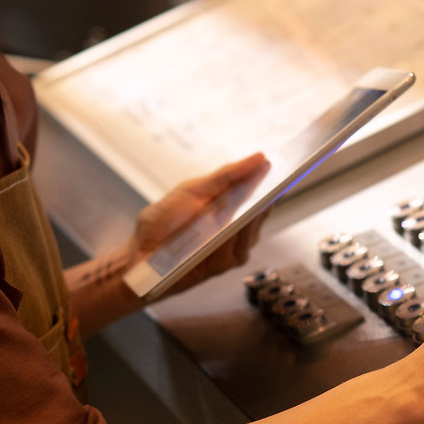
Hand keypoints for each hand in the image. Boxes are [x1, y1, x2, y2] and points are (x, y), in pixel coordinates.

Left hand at [130, 153, 270, 295]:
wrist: (140, 254)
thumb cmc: (164, 221)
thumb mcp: (193, 190)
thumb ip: (226, 176)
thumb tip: (258, 158)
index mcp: (228, 204)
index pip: (258, 191)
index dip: (272, 181)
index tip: (283, 168)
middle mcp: (234, 227)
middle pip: (260, 212)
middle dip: (267, 199)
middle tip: (274, 186)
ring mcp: (230, 247)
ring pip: (252, 232)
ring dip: (253, 219)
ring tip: (258, 204)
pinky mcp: (224, 264)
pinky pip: (238, 250)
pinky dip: (236, 238)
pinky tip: (235, 227)